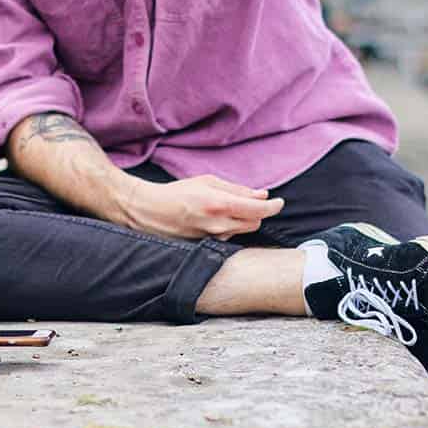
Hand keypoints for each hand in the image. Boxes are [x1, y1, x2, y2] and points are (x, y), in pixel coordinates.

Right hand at [118, 174, 283, 239]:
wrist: (149, 211)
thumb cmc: (176, 193)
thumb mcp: (206, 182)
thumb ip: (236, 189)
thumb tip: (261, 194)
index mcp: (220, 204)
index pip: (260, 210)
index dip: (274, 206)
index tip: (279, 202)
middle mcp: (220, 225)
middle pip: (255, 223)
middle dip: (257, 213)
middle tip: (248, 202)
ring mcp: (214, 238)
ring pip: (243, 231)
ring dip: (242, 220)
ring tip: (223, 209)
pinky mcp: (208, 246)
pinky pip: (228, 236)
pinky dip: (228, 227)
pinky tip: (212, 219)